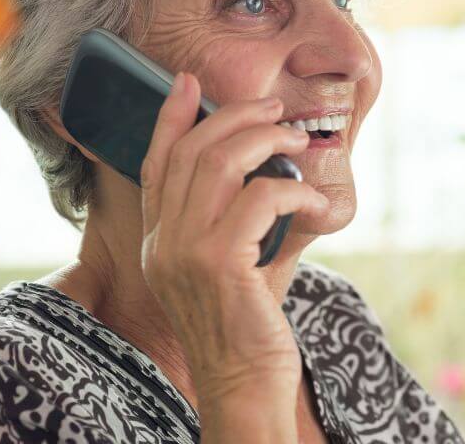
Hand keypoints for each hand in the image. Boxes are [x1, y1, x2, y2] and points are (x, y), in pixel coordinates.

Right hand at [139, 71, 326, 407]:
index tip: (186, 82)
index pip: (154, 163)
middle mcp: (160, 241)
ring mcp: (184, 251)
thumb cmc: (247, 324)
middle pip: (191, 151)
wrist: (244, 383)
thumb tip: (274, 168)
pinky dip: (291, 188)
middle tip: (274, 109)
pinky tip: (310, 197)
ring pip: (219, 163)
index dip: (169, 117)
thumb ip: (236, 218)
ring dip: (265, 140)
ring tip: (296, 141)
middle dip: (235, 117)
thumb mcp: (231, 263)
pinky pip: (258, 198)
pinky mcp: (218, 263)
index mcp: (156, 240)